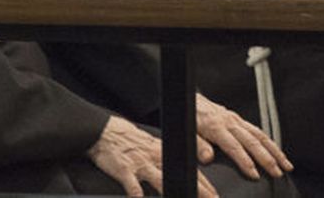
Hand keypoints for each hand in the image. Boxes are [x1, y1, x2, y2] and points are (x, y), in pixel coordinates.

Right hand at [87, 115, 217, 197]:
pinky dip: (138, 194)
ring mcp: (141, 164)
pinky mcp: (125, 170)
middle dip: (199, 190)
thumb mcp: (153, 147)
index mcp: (166, 152)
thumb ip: (167, 160)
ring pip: (161, 180)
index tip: (215, 195)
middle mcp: (156, 157)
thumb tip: (184, 174)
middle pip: (182, 174)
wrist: (108, 132)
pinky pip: (133, 185)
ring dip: (173, 192)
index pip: (190, 169)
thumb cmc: (131, 143)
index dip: (205, 183)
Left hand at [194, 93, 290, 179]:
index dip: (246, 162)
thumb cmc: (190, 117)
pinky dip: (269, 142)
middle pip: (253, 142)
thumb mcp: (189, 133)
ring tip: (285, 164)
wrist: (192, 100)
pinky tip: (276, 151)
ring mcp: (236, 120)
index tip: (255, 175)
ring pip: (260, 135)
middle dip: (268, 158)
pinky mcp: (239, 119)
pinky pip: (258, 131)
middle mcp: (230, 122)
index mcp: (217, 127)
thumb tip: (208, 158)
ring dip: (275, 150)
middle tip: (278, 172)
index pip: (235, 148)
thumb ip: (198, 145)